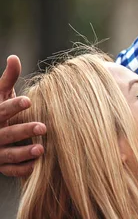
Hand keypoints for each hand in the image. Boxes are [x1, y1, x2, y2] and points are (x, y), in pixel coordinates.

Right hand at [0, 56, 45, 176]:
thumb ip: (8, 78)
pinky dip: (21, 170)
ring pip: (7, 155)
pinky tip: (35, 167)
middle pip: (6, 134)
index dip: (13, 106)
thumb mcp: (1, 95)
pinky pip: (9, 171)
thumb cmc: (0, 111)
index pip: (1, 110)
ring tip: (42, 150)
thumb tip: (14, 57)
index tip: (28, 100)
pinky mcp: (0, 165)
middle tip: (43, 127)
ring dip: (24, 153)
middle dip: (23, 130)